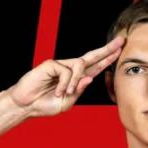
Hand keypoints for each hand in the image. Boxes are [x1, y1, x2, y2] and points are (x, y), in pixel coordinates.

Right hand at [7, 36, 123, 116]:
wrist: (26, 106)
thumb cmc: (45, 105)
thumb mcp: (67, 103)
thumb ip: (78, 91)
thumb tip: (90, 78)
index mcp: (77, 79)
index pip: (96, 67)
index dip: (108, 59)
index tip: (120, 51)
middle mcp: (71, 69)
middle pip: (92, 56)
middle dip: (107, 49)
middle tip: (121, 40)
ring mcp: (61, 65)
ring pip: (79, 66)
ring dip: (75, 81)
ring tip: (66, 93)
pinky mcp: (51, 64)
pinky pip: (66, 71)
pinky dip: (64, 84)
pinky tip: (57, 91)